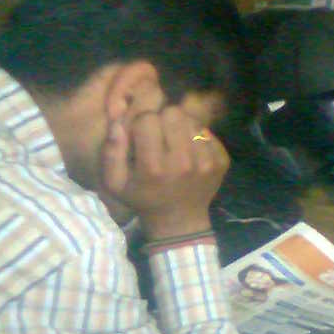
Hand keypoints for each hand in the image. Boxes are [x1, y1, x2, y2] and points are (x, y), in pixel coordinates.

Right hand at [100, 106, 228, 240]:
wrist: (179, 220)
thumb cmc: (142, 198)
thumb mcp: (115, 182)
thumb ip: (111, 152)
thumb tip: (118, 123)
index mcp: (153, 167)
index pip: (148, 118)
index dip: (141, 124)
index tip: (140, 137)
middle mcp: (183, 162)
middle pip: (173, 113)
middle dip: (162, 121)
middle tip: (159, 137)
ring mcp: (206, 161)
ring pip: (192, 120)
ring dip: (180, 128)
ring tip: (174, 145)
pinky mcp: (221, 161)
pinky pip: (208, 133)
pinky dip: (196, 138)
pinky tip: (189, 153)